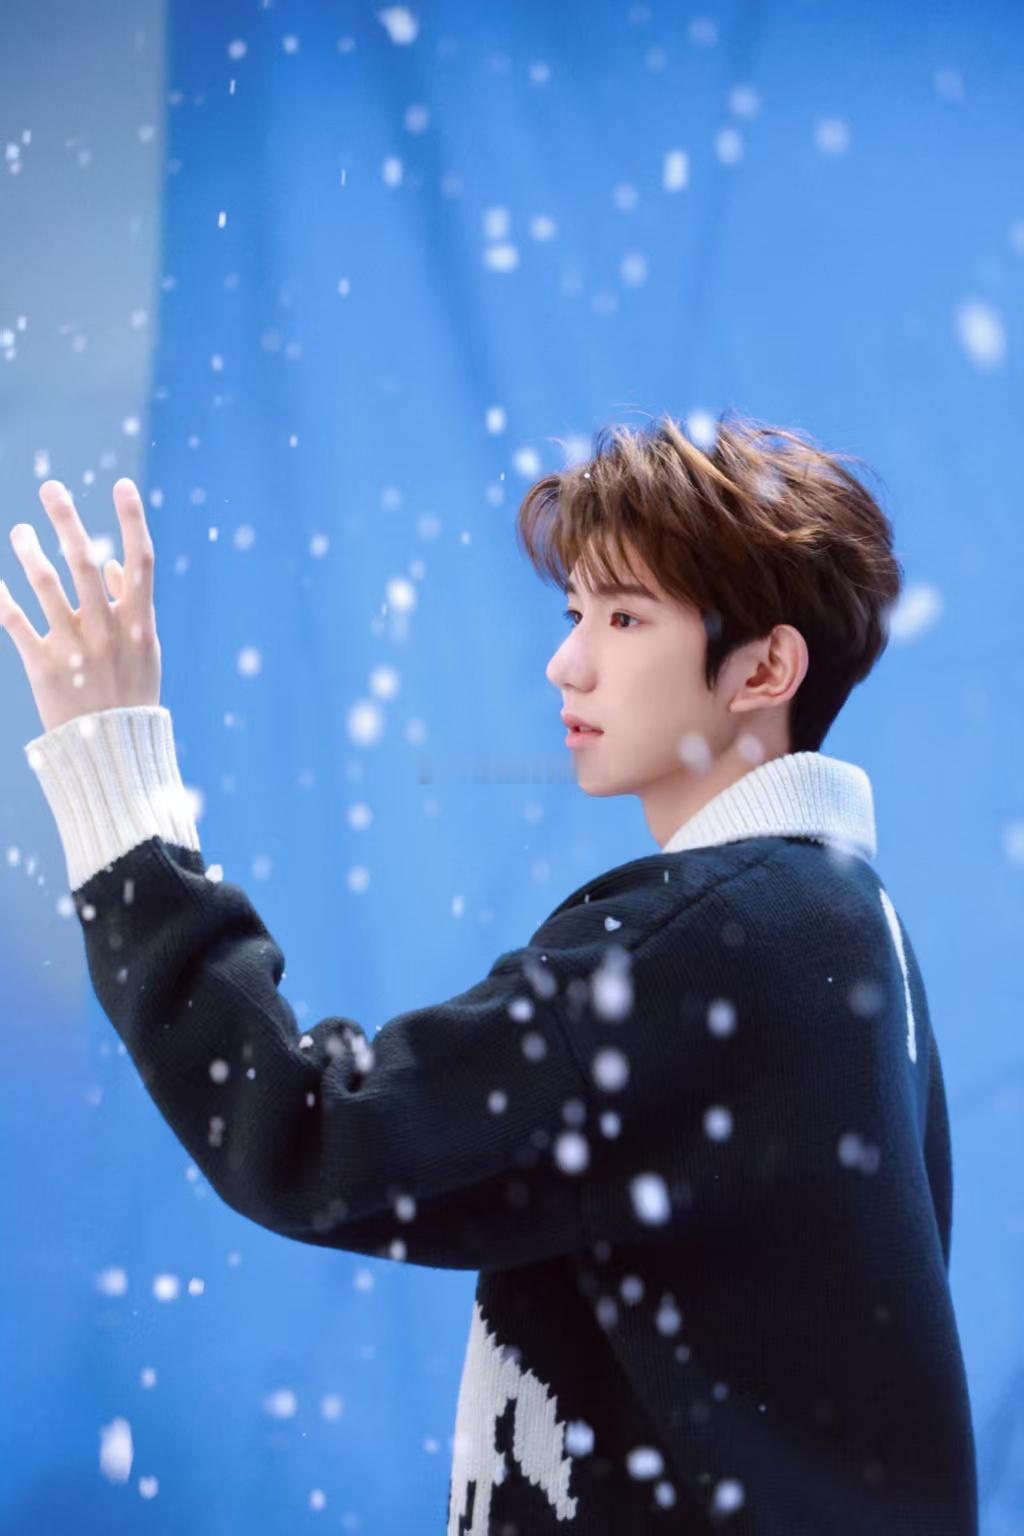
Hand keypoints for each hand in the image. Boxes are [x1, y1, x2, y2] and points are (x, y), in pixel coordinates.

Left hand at [0, 478, 160, 735]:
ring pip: (46, 586)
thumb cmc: (131, 696)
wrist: (112, 752)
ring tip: (21, 531)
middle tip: (51, 487)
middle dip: (67, 520)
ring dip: (30, 551)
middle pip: (84, 563)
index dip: (132, 520)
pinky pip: (15, 621)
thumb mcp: (144, 652)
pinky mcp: (43, 666)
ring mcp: (75, 648)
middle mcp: (107, 631)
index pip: (140, 561)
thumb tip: (110, 564)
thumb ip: (129, 607)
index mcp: (139, 624)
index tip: (122, 485)